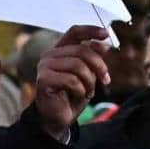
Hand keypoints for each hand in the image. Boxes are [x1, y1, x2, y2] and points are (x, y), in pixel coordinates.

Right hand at [32, 24, 111, 138]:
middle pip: (81, 50)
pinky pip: (71, 80)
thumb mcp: (88, 75)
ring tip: (89, 91)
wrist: (58, 118)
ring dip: (89, 81)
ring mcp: (44, 67)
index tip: (106, 34)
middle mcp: (50, 55)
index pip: (74, 32)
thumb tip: (103, 45)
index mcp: (60, 51)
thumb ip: (93, 59)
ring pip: (78, 65)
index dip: (91, 30)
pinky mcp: (43, 80)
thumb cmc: (72, 95)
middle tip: (105, 80)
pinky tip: (79, 95)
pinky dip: (81, 90)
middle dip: (99, 66)